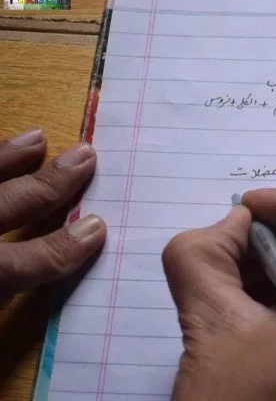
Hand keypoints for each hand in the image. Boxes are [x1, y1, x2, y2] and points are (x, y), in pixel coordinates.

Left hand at [0, 129, 106, 303]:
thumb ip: (8, 303)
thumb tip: (74, 262)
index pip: (18, 263)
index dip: (62, 248)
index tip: (99, 228)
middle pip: (4, 204)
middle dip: (48, 184)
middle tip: (85, 157)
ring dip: (5, 158)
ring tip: (36, 138)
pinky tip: (0, 152)